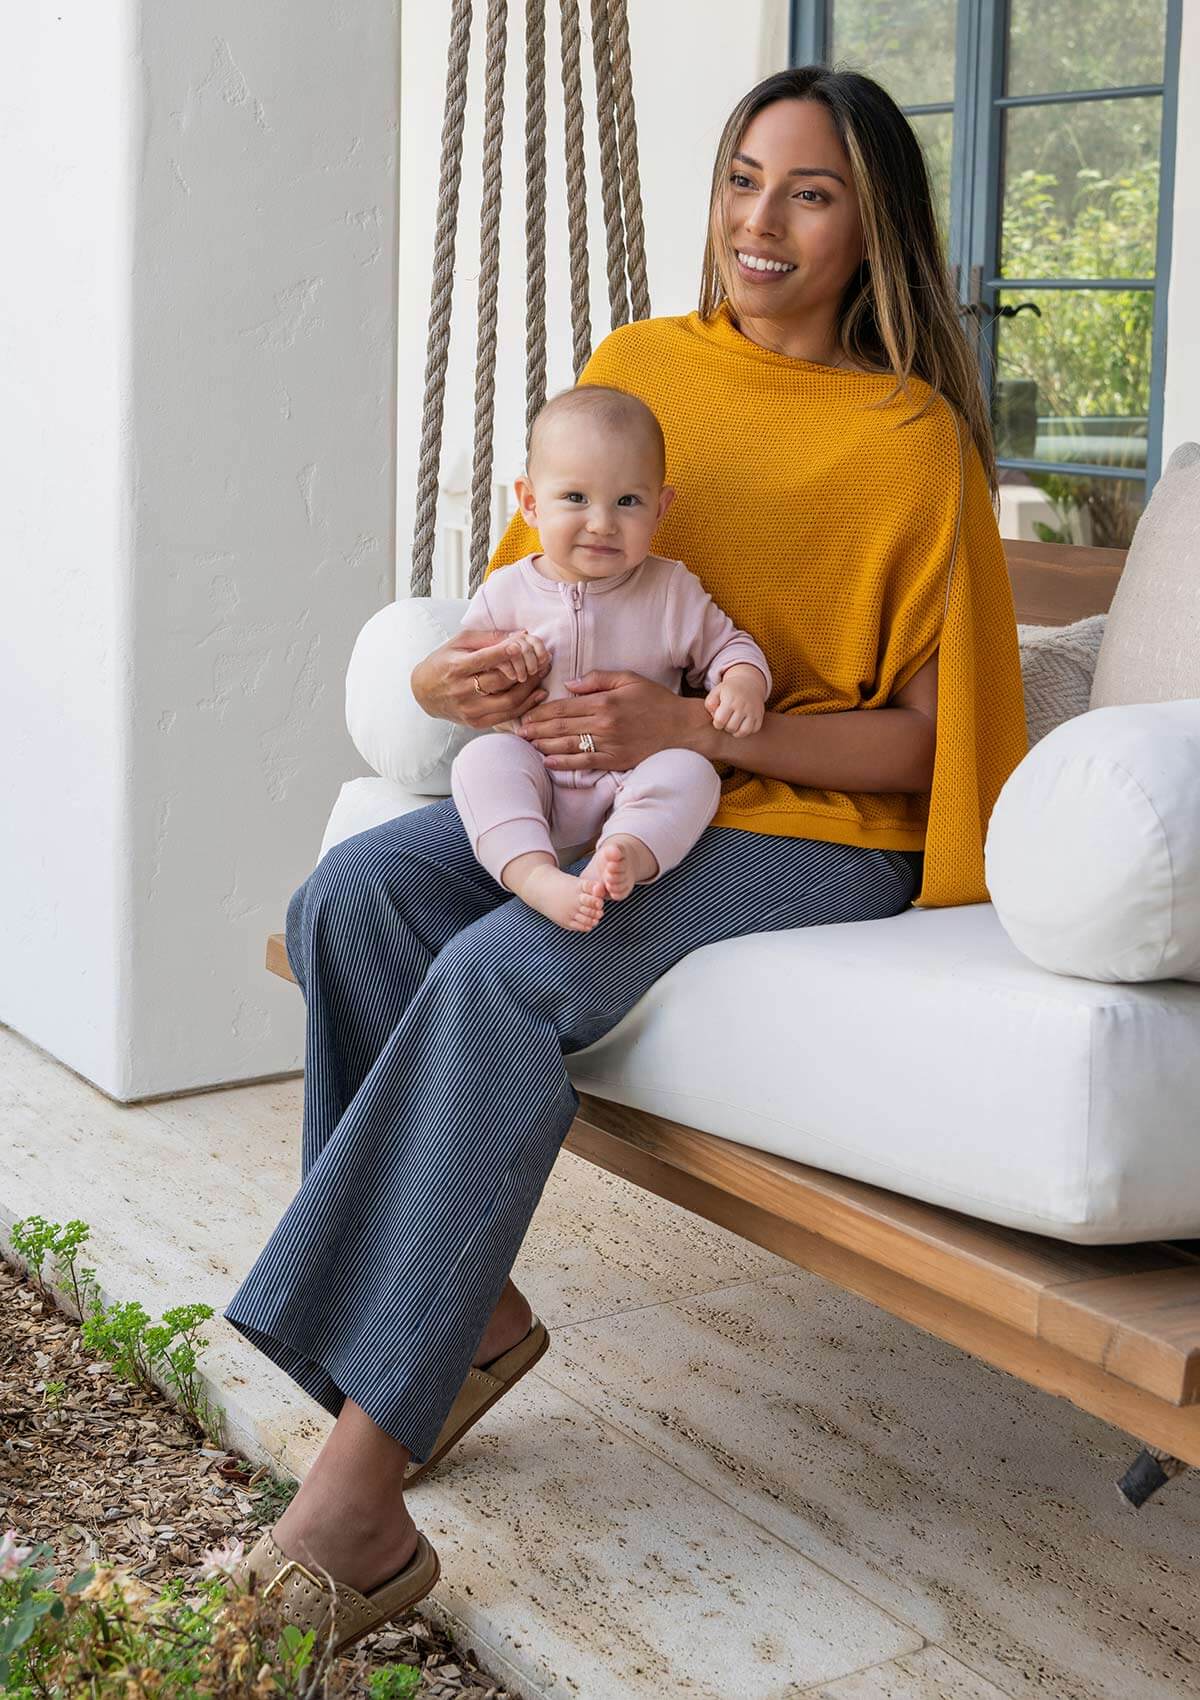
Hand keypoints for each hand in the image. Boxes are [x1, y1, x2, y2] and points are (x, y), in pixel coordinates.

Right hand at [411, 628, 551, 729]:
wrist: (424, 692)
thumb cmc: (443, 662)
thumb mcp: (459, 643)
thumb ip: (487, 638)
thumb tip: (518, 635)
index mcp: (456, 668)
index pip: (485, 659)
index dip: (506, 652)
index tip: (522, 644)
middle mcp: (462, 691)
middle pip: (501, 681)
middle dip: (526, 669)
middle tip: (543, 659)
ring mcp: (469, 710)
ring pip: (508, 702)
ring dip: (530, 688)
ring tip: (542, 675)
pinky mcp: (476, 722)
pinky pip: (506, 716)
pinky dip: (525, 705)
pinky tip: (537, 694)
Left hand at [515, 670, 708, 770]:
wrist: (681, 728)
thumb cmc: (655, 701)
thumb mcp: (629, 679)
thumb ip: (598, 679)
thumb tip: (569, 685)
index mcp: (604, 702)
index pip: (563, 707)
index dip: (541, 711)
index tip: (526, 713)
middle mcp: (603, 724)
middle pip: (560, 727)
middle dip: (536, 728)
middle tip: (518, 730)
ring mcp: (609, 744)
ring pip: (567, 745)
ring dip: (544, 745)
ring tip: (527, 744)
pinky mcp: (615, 760)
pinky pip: (584, 762)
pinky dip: (563, 763)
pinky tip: (548, 762)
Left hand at [705, 664, 766, 735]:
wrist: (749, 683)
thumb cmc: (729, 691)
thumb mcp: (716, 692)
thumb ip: (710, 703)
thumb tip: (714, 715)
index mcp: (730, 700)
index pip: (720, 721)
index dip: (717, 723)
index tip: (718, 718)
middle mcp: (743, 706)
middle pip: (731, 728)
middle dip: (726, 727)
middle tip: (726, 720)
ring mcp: (753, 711)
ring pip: (744, 731)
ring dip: (736, 731)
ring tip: (734, 725)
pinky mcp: (760, 716)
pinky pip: (754, 730)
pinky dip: (747, 730)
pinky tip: (743, 724)